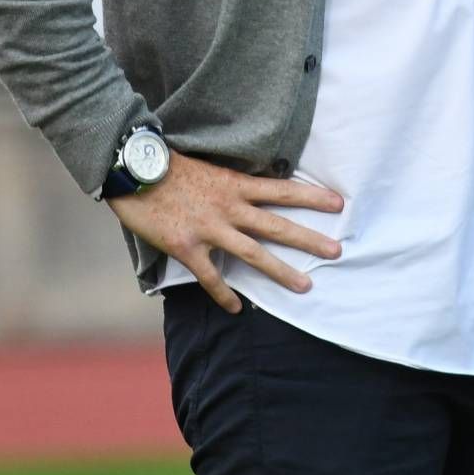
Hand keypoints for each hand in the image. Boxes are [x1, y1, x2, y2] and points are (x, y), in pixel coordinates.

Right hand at [107, 150, 342, 313]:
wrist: (134, 170)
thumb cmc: (170, 165)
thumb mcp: (210, 167)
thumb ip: (232, 183)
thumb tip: (253, 191)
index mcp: (236, 183)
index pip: (283, 190)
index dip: (312, 197)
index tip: (339, 204)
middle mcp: (229, 206)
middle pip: (278, 225)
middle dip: (309, 239)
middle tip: (337, 251)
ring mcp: (210, 228)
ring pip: (254, 254)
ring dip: (281, 271)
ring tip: (305, 286)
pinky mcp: (187, 246)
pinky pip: (212, 276)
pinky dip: (225, 294)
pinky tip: (237, 309)